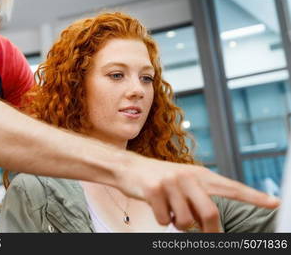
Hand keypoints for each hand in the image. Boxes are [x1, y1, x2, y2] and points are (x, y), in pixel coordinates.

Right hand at [118, 155, 279, 231]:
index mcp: (199, 174)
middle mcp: (187, 176)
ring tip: (170, 210)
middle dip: (208, 230)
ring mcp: (170, 183)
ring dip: (177, 224)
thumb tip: (209, 224)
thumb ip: (199, 197)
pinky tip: (155, 205)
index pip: (230, 186)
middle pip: (209, 213)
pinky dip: (160, 219)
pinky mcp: (154, 190)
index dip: (252, 196)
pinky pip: (163, 220)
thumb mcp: (183, 182)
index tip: (273, 203)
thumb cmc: (160, 178)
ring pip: (184, 222)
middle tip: (206, 234)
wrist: (129, 168)